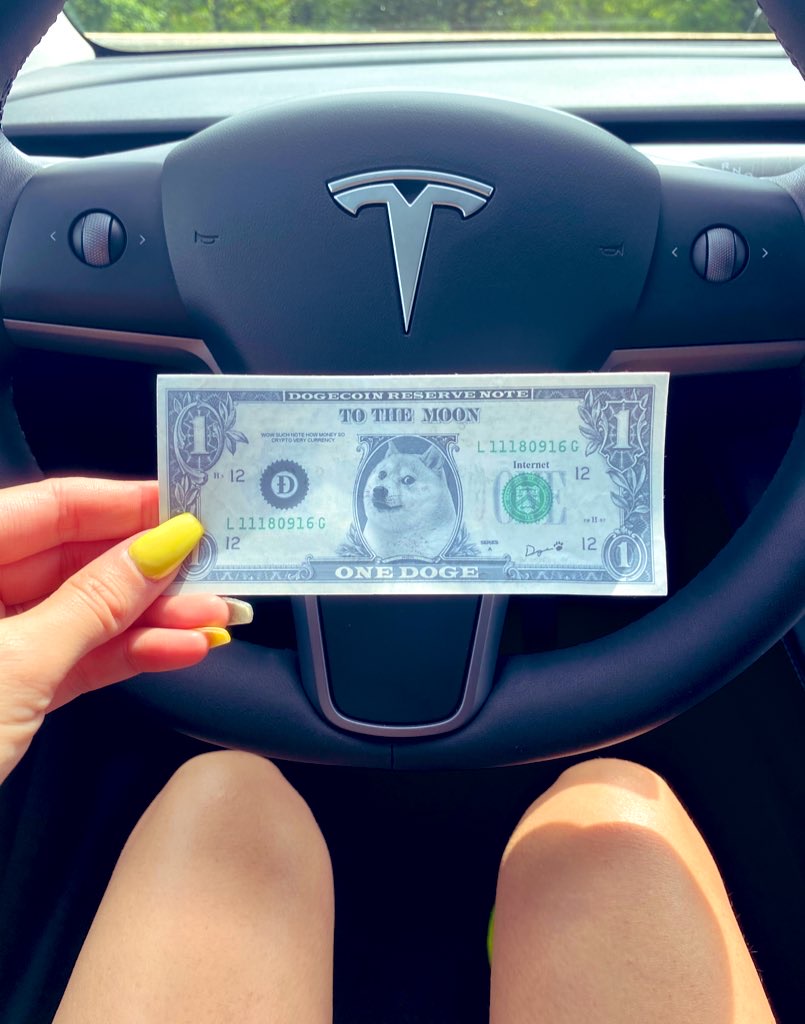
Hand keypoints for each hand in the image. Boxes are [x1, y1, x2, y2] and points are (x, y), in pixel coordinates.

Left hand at [0, 478, 236, 783]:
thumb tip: (161, 548)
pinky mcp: (8, 689)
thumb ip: (94, 603)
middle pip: (73, 560)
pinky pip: (75, 658)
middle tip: (214, 569)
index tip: (188, 507)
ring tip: (214, 618)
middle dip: (149, 570)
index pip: (49, 506)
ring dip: (151, 618)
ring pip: (82, 614)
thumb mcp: (14, 665)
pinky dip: (127, 656)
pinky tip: (179, 650)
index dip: (124, 503)